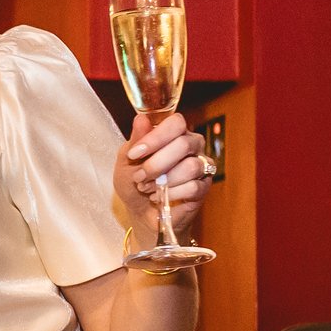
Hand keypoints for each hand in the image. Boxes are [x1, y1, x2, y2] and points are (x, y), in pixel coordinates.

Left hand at [117, 113, 211, 239]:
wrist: (140, 211)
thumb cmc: (134, 182)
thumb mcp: (127, 160)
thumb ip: (136, 139)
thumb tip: (141, 118)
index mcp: (174, 133)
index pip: (175, 123)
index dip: (156, 137)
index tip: (133, 154)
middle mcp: (192, 145)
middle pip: (184, 144)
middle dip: (156, 164)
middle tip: (139, 177)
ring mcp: (201, 165)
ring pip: (191, 167)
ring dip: (164, 181)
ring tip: (147, 188)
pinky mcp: (203, 187)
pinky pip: (193, 187)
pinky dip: (172, 194)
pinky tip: (160, 197)